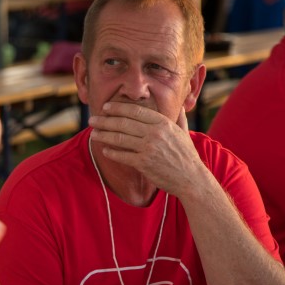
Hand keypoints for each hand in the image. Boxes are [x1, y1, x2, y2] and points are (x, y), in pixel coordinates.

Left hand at [88, 102, 204, 194]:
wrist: (191, 179)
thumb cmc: (187, 156)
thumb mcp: (184, 133)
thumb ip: (179, 117)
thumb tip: (181, 105)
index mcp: (163, 123)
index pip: (135, 111)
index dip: (118, 108)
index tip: (106, 107)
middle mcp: (155, 133)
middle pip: (124, 123)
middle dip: (106, 121)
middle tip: (93, 120)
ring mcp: (149, 149)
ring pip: (120, 138)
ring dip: (104, 135)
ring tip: (93, 133)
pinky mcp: (144, 164)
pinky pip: (123, 156)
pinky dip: (112, 152)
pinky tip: (104, 150)